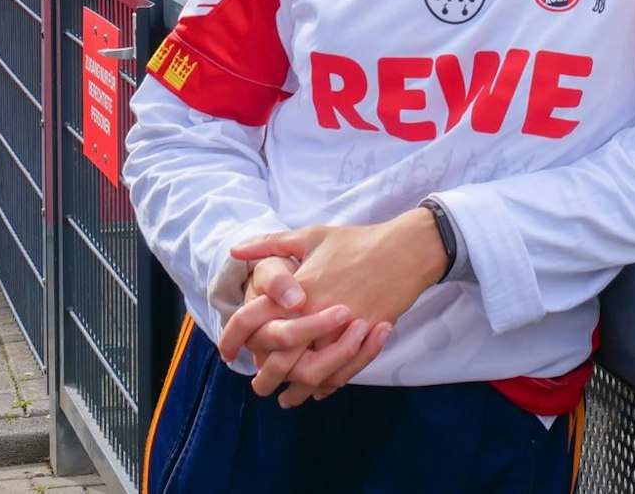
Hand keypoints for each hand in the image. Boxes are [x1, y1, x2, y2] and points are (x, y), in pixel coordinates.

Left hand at [230, 209, 449, 403]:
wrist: (406, 248)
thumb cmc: (357, 241)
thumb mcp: (311, 235)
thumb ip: (270, 245)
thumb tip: (234, 250)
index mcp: (295, 287)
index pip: (250, 320)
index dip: (232, 338)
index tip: (227, 352)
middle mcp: (313, 312)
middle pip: (277, 359)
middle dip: (264, 378)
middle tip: (259, 385)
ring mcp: (341, 329)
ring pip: (309, 373)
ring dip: (295, 391)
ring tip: (287, 398)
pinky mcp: (364, 338)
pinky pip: (340, 372)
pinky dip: (326, 386)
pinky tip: (318, 389)